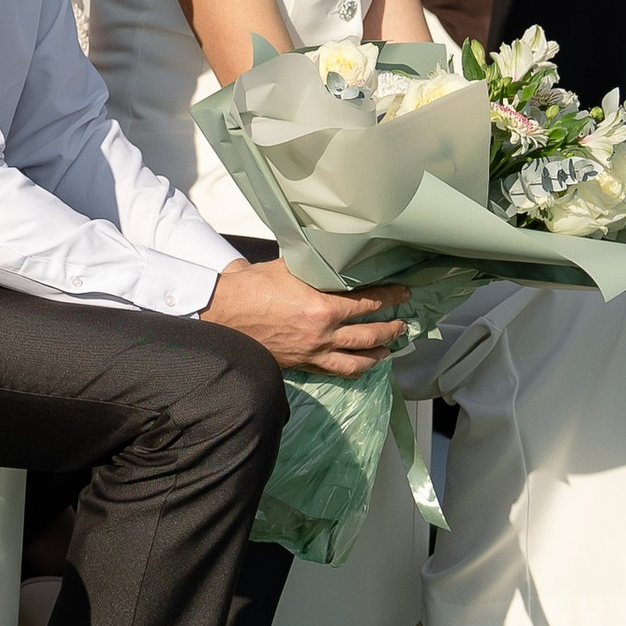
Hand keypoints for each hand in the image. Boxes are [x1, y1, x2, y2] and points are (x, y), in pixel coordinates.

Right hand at [201, 259, 408, 379]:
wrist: (223, 314)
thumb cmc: (251, 287)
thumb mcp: (288, 267)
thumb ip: (314, 265)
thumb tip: (330, 254)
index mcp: (322, 308)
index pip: (368, 305)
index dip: (389, 299)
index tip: (403, 295)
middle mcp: (322, 335)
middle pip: (369, 336)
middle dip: (391, 329)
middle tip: (403, 324)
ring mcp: (312, 353)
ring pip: (356, 361)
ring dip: (377, 355)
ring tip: (388, 350)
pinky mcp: (300, 365)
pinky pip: (333, 372)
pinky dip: (351, 369)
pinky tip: (358, 366)